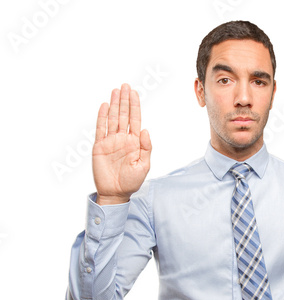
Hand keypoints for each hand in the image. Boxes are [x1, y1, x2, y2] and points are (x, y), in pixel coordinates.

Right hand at [92, 83, 151, 204]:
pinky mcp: (100, 146)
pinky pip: (101, 129)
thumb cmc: (131, 182)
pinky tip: (104, 106)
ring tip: (116, 91)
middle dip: (125, 100)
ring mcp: (111, 141)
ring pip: (112, 119)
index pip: (135, 120)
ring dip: (114, 105)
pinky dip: (102, 117)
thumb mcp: (143, 166)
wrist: (115, 193)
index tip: (134, 93)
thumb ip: (146, 148)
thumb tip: (146, 130)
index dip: (135, 106)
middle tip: (125, 86)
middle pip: (124, 115)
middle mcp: (122, 139)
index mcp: (134, 142)